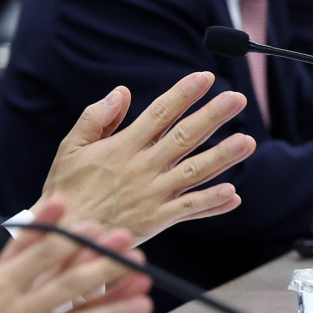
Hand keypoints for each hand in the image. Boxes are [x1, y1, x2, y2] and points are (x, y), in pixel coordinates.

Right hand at [38, 72, 255, 242]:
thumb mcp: (71, 147)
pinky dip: (211, 202)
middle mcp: (143, 168)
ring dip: (223, 156)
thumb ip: (96, 117)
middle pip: (185, 137)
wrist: (65, 235)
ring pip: (194, 171)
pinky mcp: (157, 219)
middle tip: (237, 99)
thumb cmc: (66, 188)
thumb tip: (123, 92)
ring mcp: (153, 194)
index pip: (160, 113)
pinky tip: (233, 193)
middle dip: (213, 116)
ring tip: (247, 141)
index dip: (184, 94)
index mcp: (123, 146)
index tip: (205, 77)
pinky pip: (189, 209)